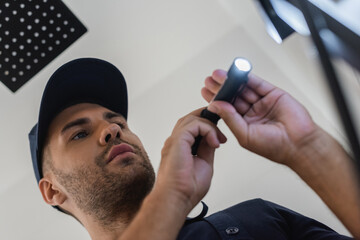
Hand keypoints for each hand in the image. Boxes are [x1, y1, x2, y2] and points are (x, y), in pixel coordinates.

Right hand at [156, 108, 225, 210]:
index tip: (220, 137)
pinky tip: (214, 142)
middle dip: (209, 120)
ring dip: (209, 125)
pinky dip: (208, 130)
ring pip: (192, 118)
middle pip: (191, 118)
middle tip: (221, 134)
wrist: (177, 198)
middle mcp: (176, 141)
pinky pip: (195, 124)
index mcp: (180, 147)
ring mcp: (175, 140)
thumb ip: (207, 148)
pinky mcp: (178, 140)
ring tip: (219, 139)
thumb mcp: (205, 163)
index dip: (207, 126)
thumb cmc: (187, 189)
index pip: (192, 127)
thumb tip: (213, 138)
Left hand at [202, 69, 316, 165]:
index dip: (215, 99)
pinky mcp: (272, 94)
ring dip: (231, 81)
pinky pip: (257, 84)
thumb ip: (230, 118)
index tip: (205, 91)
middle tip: (210, 80)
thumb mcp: (245, 134)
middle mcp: (251, 112)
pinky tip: (236, 73)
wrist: (299, 144)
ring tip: (219, 75)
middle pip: (232, 96)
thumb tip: (216, 105)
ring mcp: (262, 103)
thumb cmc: (275, 147)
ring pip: (243, 88)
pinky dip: (247, 77)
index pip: (226, 109)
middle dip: (220, 88)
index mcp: (243, 123)